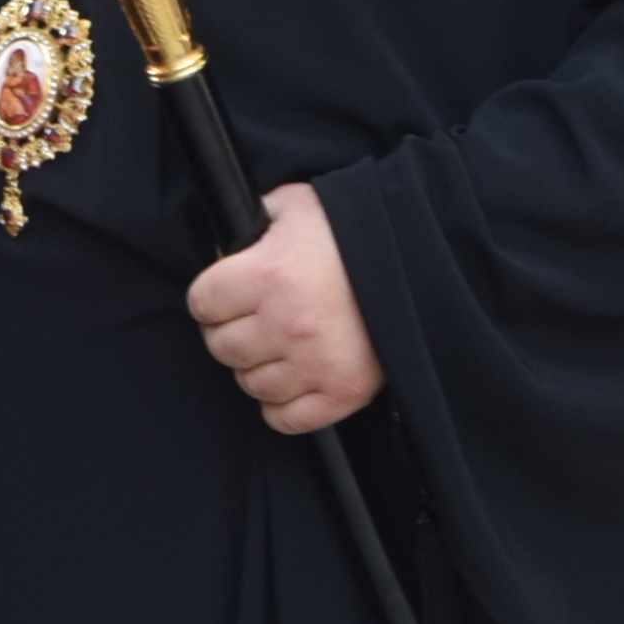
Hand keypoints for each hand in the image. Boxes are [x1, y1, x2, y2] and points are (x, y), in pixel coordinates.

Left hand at [185, 181, 382, 436]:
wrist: (422, 258)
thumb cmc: (354, 230)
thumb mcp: (297, 204)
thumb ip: (255, 223)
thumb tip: (224, 249)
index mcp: (269, 275)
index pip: (201, 302)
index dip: (212, 296)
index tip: (228, 292)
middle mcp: (287, 324)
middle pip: (221, 346)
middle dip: (231, 330)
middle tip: (254, 318)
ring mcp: (315, 364)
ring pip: (249, 383)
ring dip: (258, 366)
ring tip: (280, 345)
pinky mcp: (343, 392)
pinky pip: (285, 418)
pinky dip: (282, 403)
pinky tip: (293, 377)